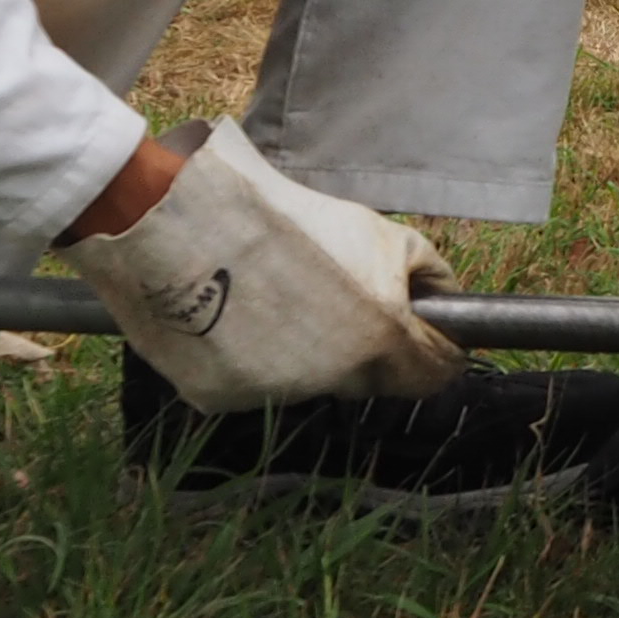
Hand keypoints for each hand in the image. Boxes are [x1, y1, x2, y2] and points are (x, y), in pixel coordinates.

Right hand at [61, 117, 466, 412]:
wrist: (175, 221)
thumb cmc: (282, 217)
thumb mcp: (375, 231)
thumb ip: (423, 273)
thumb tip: (443, 303)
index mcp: (377, 339)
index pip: (432, 374)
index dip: (437, 351)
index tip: (430, 336)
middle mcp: (331, 380)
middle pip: (369, 379)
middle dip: (367, 346)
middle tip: (338, 299)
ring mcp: (273, 395)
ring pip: (310, 382)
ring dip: (308, 352)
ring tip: (278, 297)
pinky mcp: (221, 399)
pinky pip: (254, 385)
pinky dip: (255, 358)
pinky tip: (237, 314)